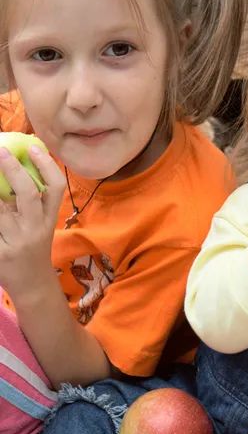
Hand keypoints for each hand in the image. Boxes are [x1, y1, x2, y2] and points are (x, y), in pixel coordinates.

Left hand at [0, 145, 64, 295]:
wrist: (32, 286)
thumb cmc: (33, 248)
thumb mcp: (40, 226)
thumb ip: (30, 203)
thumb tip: (13, 167)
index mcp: (48, 219)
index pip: (55, 189)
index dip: (47, 166)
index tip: (34, 148)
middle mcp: (35, 230)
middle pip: (28, 195)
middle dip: (14, 170)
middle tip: (1, 152)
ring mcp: (15, 244)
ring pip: (0, 211)